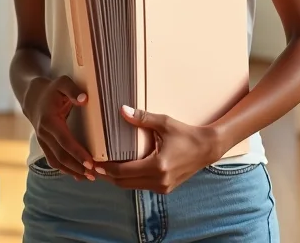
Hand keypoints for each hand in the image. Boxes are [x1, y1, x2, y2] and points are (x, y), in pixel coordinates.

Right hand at [25, 75, 95, 180]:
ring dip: (72, 171)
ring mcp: (42, 141)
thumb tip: (84, 99)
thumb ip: (73, 89)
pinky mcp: (44, 145)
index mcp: (49, 121)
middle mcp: (44, 134)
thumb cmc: (52, 89)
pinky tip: (77, 174)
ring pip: (56, 161)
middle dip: (77, 167)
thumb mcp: (62, 83)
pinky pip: (54, 160)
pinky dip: (65, 169)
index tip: (90, 163)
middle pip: (61, 155)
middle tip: (94, 174)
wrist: (33, 97)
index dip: (77, 153)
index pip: (64, 141)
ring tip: (89, 178)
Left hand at [99, 106, 219, 192]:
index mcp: (157, 166)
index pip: (123, 172)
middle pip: (123, 183)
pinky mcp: (165, 188)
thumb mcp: (164, 123)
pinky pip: (141, 186)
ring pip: (131, 186)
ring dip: (117, 179)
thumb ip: (142, 118)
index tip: (93, 161)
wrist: (207, 148)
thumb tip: (122, 110)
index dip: (105, 168)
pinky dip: (129, 180)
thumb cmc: (186, 134)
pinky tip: (122, 170)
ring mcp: (163, 187)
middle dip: (107, 175)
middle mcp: (159, 181)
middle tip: (93, 165)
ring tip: (104, 168)